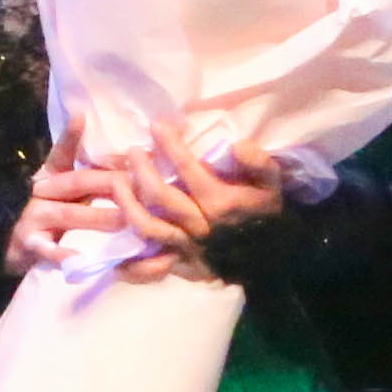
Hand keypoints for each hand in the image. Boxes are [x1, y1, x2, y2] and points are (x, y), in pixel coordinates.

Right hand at [7, 122, 126, 276]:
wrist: (14, 246)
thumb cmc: (55, 211)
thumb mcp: (72, 190)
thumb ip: (97, 175)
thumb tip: (141, 159)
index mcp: (53, 174)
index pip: (62, 153)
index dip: (70, 137)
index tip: (81, 117)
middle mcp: (42, 191)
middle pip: (77, 181)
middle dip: (110, 183)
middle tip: (141, 184)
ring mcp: (34, 218)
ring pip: (68, 214)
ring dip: (99, 217)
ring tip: (127, 219)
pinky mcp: (31, 245)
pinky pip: (48, 250)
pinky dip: (62, 254)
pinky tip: (79, 257)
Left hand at [111, 123, 289, 280]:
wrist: (275, 259)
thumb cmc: (268, 216)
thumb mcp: (274, 185)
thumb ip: (260, 163)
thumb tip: (236, 144)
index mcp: (221, 201)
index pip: (188, 168)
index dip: (170, 145)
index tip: (157, 126)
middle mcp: (199, 224)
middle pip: (159, 194)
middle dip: (141, 169)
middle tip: (133, 151)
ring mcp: (187, 247)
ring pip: (147, 226)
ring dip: (127, 203)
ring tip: (117, 183)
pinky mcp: (181, 265)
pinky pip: (149, 265)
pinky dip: (130, 259)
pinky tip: (116, 239)